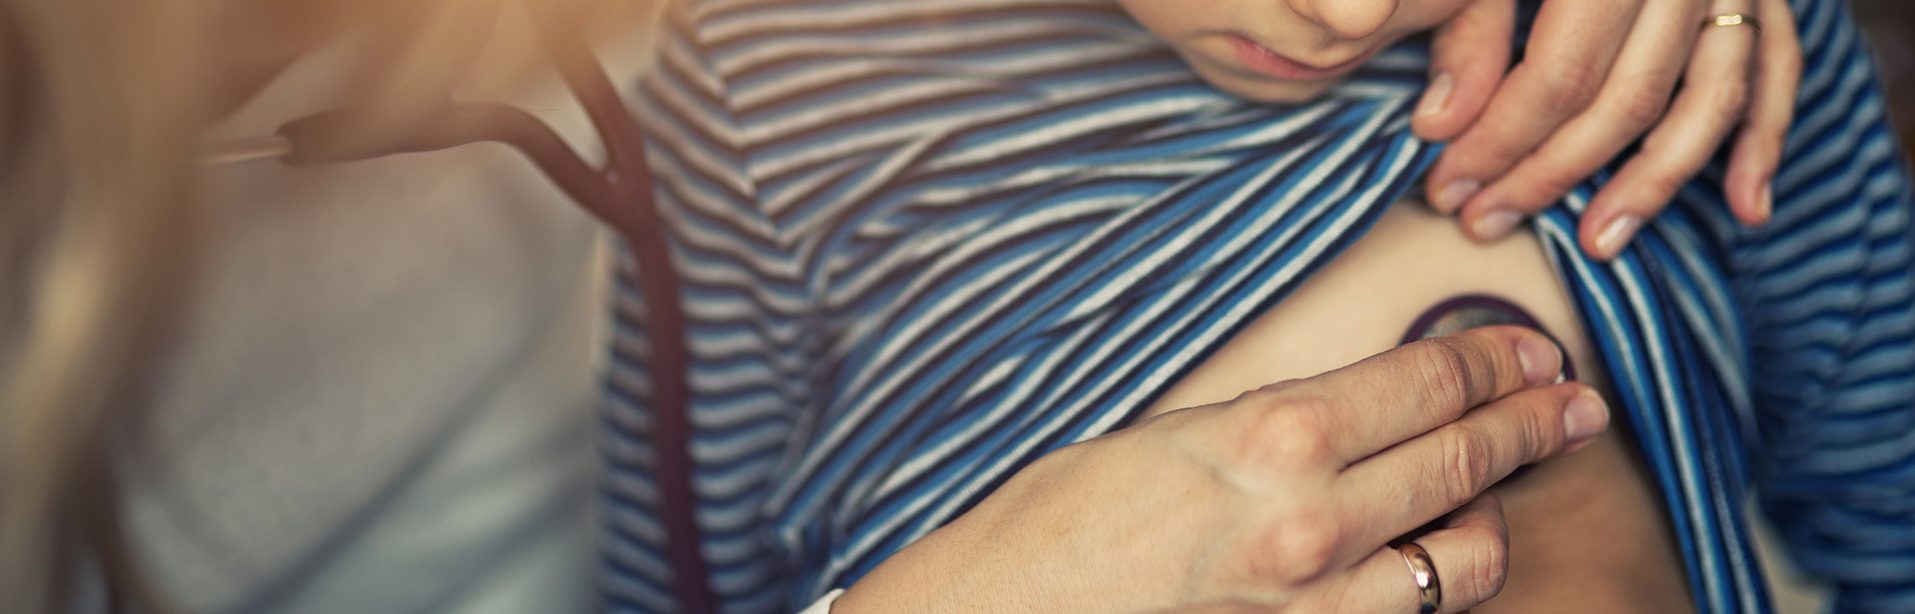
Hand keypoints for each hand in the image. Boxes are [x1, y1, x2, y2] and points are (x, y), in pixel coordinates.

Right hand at [835, 326, 1609, 612]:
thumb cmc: (1058, 524)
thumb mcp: (1171, 437)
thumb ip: (1272, 427)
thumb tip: (1350, 416)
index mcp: (1272, 435)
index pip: (1426, 382)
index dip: (1494, 362)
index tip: (1530, 353)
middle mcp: (1313, 519)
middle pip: (1466, 460)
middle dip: (1530, 423)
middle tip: (1567, 404)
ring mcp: (1318, 602)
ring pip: (1467, 559)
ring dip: (1494, 519)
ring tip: (1499, 496)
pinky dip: (1433, 586)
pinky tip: (1430, 561)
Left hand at [1414, 0, 1801, 259]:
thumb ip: (1468, 27)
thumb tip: (1441, 126)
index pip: (1558, 76)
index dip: (1499, 142)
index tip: (1447, 187)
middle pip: (1624, 100)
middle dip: (1550, 174)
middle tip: (1485, 221)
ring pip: (1703, 101)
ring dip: (1652, 184)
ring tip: (1597, 244)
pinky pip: (1777, 73)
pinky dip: (1764, 143)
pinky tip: (1747, 207)